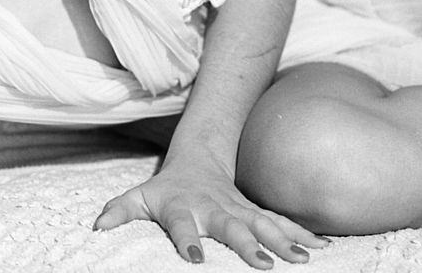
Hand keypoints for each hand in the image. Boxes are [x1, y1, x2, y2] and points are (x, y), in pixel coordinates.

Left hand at [93, 156, 327, 267]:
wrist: (197, 159)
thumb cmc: (165, 189)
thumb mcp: (139, 197)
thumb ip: (119, 210)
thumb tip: (96, 226)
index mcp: (182, 208)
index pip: (182, 226)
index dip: (187, 241)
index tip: (196, 259)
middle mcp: (214, 208)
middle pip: (231, 226)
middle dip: (247, 245)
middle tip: (263, 265)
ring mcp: (238, 208)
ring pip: (263, 223)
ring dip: (283, 241)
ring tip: (304, 259)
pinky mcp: (256, 211)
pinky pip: (281, 223)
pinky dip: (303, 234)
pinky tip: (325, 249)